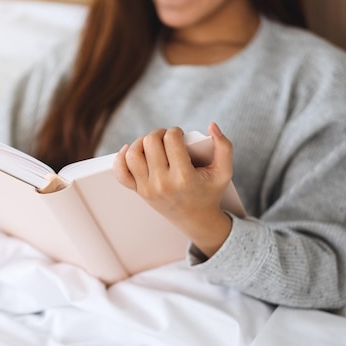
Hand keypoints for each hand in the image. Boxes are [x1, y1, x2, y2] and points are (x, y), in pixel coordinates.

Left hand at [113, 123, 233, 256]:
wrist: (197, 220)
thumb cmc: (210, 193)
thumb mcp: (224, 172)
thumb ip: (224, 146)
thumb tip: (212, 125)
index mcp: (183, 177)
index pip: (171, 140)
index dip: (175, 131)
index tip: (179, 134)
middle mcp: (162, 183)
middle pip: (150, 142)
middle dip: (159, 133)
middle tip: (167, 137)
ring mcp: (148, 188)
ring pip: (133, 154)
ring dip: (141, 142)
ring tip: (152, 143)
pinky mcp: (139, 192)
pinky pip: (121, 173)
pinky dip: (121, 159)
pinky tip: (129, 150)